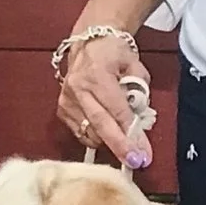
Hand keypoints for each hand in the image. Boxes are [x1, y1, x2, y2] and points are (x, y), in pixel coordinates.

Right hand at [55, 28, 152, 169]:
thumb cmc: (114, 52)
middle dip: (120, 146)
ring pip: (89, 132)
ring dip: (109, 143)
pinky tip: (107, 134)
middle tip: (135, 162)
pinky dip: (95, 137)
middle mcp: (78, 87)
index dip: (131, 134)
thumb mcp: (134, 65)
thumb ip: (139, 90)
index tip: (143, 153)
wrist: (89, 42)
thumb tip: (140, 119)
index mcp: (97, 74)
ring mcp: (67, 99)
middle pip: (100, 125)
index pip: (117, 110)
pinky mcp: (62, 108)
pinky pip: (80, 132)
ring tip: (125, 147)